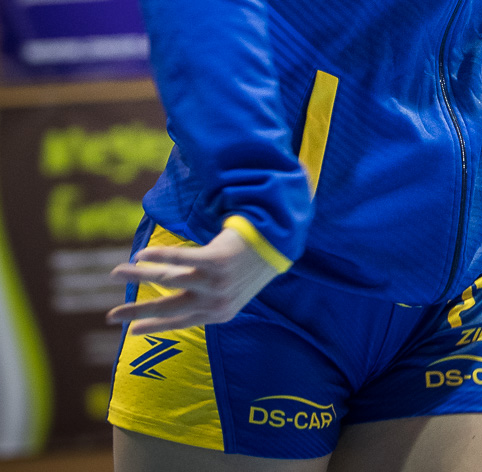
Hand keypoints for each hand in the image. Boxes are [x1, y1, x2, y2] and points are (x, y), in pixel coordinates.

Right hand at [106, 228, 278, 334]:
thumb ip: (208, 296)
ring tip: (117, 273)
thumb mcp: (233, 289)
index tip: (129, 333)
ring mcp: (215, 283)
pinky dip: (159, 258)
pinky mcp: (216, 262)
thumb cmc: (251, 265)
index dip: (153, 327)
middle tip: (110, 318)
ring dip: (139, 277)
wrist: (277, 243)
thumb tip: (178, 293)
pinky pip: (181, 260)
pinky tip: (141, 256)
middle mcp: (215, 302)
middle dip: (136, 314)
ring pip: (168, 282)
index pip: (179, 323)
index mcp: (218, 314)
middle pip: (167, 308)